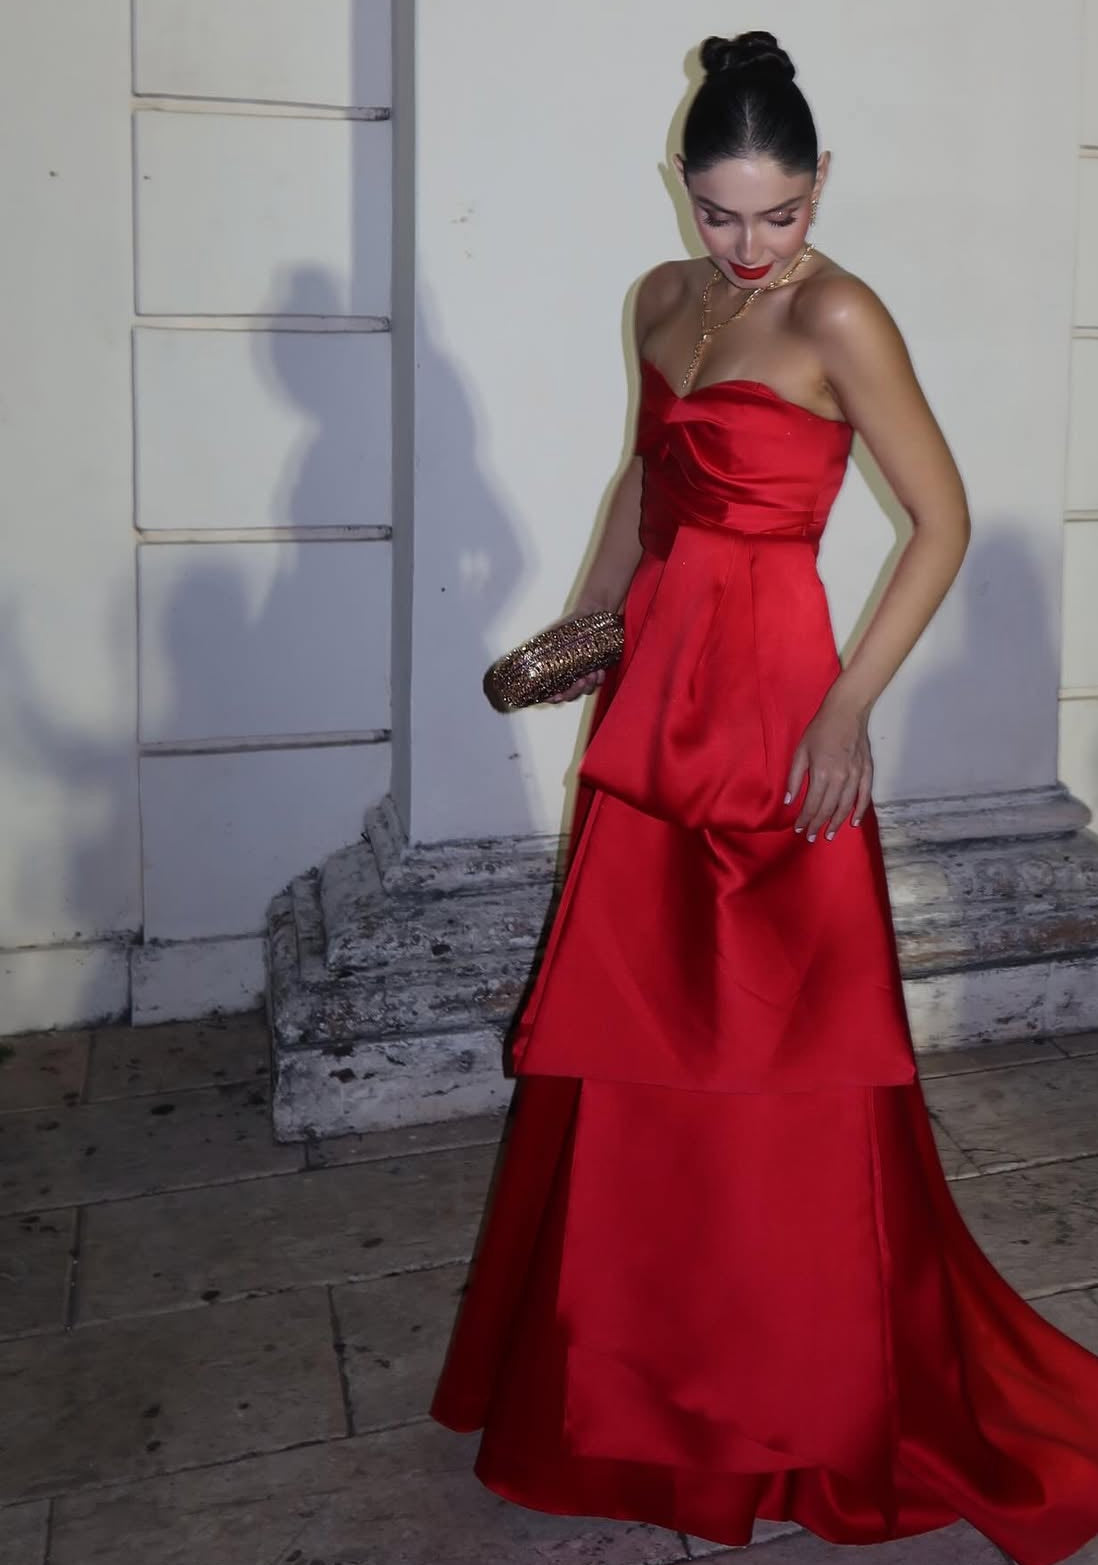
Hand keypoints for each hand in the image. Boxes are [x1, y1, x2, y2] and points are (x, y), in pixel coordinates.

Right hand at [543, 605, 613, 703]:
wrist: (591, 612)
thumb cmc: (569, 624)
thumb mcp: (552, 635)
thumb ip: (540, 647)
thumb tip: (523, 656)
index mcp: (553, 671)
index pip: (549, 693)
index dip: (552, 699)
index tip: (556, 697)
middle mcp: (567, 676)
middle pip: (568, 695)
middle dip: (574, 692)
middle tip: (580, 682)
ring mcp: (582, 674)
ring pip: (584, 690)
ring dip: (588, 686)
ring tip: (592, 674)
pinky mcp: (596, 669)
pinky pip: (598, 682)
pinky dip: (599, 679)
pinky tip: (600, 671)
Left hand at [784, 687, 872, 841]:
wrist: (847, 712)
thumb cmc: (820, 730)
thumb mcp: (800, 752)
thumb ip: (795, 778)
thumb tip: (789, 801)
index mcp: (822, 773)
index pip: (812, 804)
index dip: (805, 819)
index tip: (799, 829)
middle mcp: (840, 778)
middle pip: (828, 809)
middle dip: (818, 825)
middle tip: (811, 837)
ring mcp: (856, 776)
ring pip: (846, 806)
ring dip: (836, 823)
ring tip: (828, 835)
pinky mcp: (867, 772)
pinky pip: (864, 796)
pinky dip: (859, 811)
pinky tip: (854, 822)